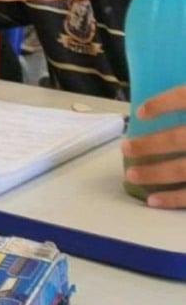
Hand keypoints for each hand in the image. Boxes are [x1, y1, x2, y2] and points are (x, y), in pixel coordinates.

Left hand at [123, 85, 185, 207]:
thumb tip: (152, 105)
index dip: (164, 103)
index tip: (141, 112)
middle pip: (180, 138)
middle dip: (151, 144)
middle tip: (125, 148)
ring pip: (184, 168)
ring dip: (156, 173)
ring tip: (131, 174)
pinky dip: (173, 199)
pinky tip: (152, 201)